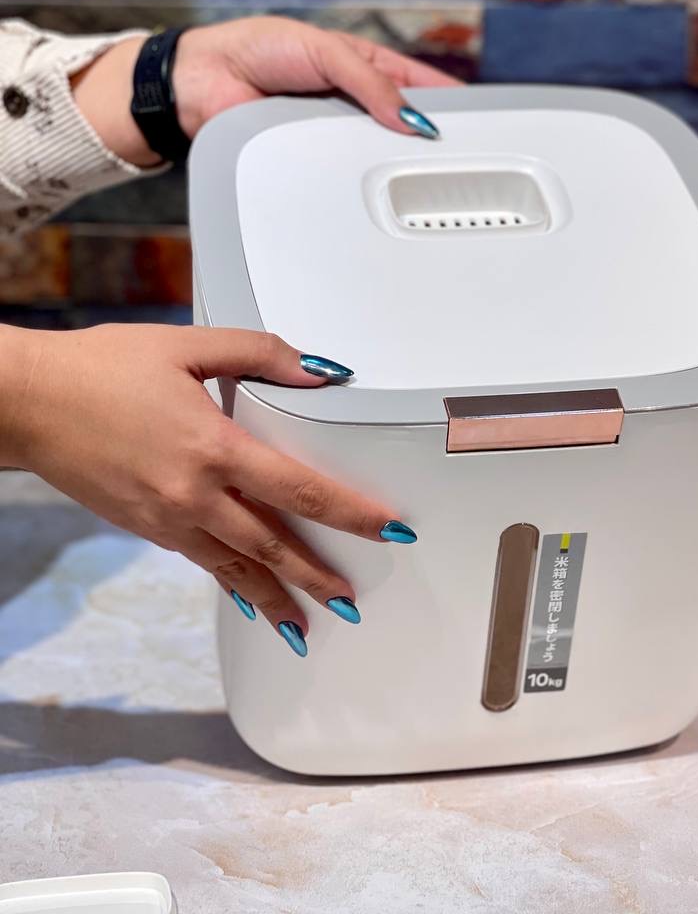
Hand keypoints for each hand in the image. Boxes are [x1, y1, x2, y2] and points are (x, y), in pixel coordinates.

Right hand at [0, 323, 407, 647]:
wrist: (27, 402)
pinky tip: (246, 594)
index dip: (351, 513)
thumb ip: (261, 354)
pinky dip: (231, 583)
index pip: (301, 490)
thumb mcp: (188, 346)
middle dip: (317, 577)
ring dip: (274, 598)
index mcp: (212, 447)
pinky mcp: (145, 527)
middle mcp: (193, 495)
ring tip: (306, 624)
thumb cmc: (102, 367)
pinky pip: (201, 562)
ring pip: (235, 568)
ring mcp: (166, 518)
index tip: (388, 528)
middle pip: (272, 546)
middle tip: (352, 603)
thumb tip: (321, 372)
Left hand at [73, 16, 461, 167]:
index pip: (423, 88)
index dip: (453, 106)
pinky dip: (356, 184)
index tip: (486, 124)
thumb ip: (371, 82)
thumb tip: (412, 118)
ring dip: (393, 168)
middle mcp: (356, 108)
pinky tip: (374, 193)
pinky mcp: (311, 164)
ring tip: (423, 185)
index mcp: (368, 70)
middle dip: (430, 145)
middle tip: (462, 165)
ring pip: (376, 160)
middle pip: (405, 131)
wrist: (200, 81)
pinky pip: (341, 177)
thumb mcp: (325, 51)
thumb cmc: (257, 49)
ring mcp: (334, 139)